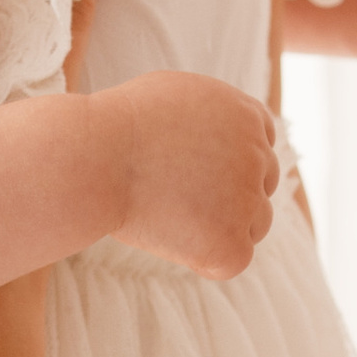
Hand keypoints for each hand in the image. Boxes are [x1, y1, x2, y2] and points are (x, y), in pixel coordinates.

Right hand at [98, 72, 279, 278]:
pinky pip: (232, 260)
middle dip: (229, 195)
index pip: (261, 147)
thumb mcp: (176, 96)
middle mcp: (257, 154)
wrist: (94, 157)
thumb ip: (210, 115)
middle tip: (180, 199)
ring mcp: (248, 200)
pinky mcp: (231, 242)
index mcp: (247, 115)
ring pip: (255, 225)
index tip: (198, 174)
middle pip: (262, 187)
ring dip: (221, 227)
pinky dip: (204, 258)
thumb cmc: (118, 125)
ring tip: (172, 219)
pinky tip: (170, 240)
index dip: (231, 165)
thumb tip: (218, 136)